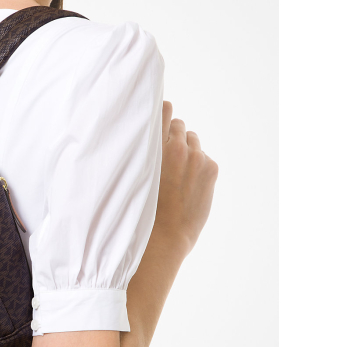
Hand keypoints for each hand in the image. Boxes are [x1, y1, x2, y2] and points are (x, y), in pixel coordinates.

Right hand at [154, 101, 217, 256]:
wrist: (165, 235)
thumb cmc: (144, 209)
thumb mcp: (136, 176)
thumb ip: (147, 154)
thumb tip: (155, 138)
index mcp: (153, 147)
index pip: (163, 111)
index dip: (161, 112)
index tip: (158, 116)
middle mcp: (176, 146)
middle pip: (179, 125)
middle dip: (174, 136)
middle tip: (167, 156)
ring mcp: (196, 156)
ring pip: (193, 140)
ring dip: (187, 150)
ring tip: (177, 172)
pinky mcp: (210, 167)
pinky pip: (204, 156)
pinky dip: (198, 165)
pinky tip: (188, 183)